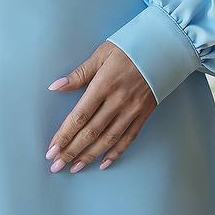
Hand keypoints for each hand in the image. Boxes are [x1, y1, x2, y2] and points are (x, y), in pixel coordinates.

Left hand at [45, 40, 156, 172]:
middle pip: (91, 132)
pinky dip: (116, 152)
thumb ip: (79, 74)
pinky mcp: (144, 114)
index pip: (80, 116)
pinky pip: (129, 137)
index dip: (64, 135)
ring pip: (108, 139)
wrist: (163, 47)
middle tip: (56, 165)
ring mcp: (132, 110)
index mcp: (104, 85)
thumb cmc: (128, 48)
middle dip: (71, 151)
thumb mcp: (101, 54)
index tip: (51, 149)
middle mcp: (118, 101)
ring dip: (90, 155)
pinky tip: (103, 162)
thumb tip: (55, 87)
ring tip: (74, 167)